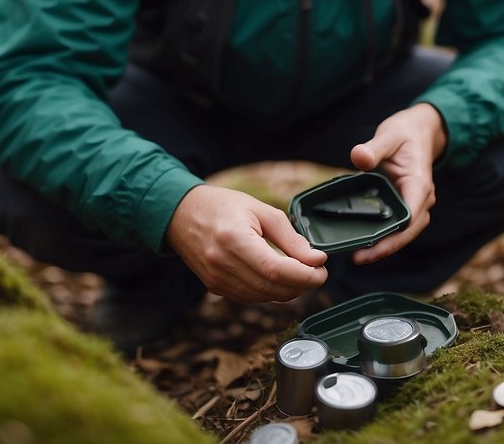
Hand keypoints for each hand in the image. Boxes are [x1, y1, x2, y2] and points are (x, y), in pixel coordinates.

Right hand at [165, 185, 327, 302]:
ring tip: (300, 273)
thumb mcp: (260, 210)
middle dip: (301, 285)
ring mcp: (216, 279)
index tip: (322, 271)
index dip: (305, 276)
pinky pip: (250, 297)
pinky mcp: (215, 287)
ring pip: (263, 297)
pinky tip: (278, 277)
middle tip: (317, 273)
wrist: (182, 214)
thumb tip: (316, 259)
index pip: (276, 270)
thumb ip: (290, 238)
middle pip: (271, 288)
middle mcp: (222, 263)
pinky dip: (269, 291)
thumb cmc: (223, 206)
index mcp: (234, 239)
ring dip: (287, 290)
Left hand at [348, 102, 445, 264]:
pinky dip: (384, 235)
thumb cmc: (405, 133)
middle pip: (407, 232)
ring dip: (385, 245)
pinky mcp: (407, 203)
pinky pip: (398, 225)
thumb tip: (358, 157)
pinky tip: (364, 241)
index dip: (390, 238)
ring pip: (404, 232)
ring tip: (359, 256)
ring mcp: (416, 203)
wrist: (419, 130)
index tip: (369, 248)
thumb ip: (374, 148)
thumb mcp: (388, 135)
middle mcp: (422, 199)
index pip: (408, 220)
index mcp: (419, 186)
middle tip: (357, 259)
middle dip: (385, 248)